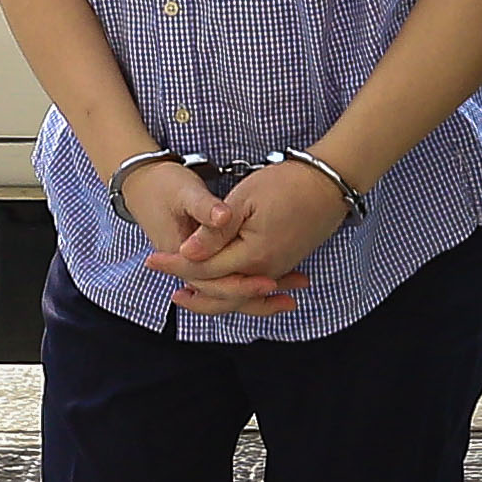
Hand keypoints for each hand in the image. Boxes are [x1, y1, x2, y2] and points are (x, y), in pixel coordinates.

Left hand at [147, 160, 344, 313]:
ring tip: (191, 294)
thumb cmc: (287, 184)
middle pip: (223, 294)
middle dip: (195, 294)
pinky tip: (227, 289)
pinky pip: (257, 288)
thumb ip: (215, 231)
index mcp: (252, 255)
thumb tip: (187, 254)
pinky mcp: (286, 263)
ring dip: (215, 298)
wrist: (330, 183)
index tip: (151, 259)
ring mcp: (278, 269)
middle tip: (171, 292)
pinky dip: (238, 293)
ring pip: (241, 295)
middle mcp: (266, 270)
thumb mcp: (244, 199)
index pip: (204, 270)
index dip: (175, 266)